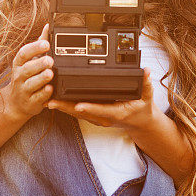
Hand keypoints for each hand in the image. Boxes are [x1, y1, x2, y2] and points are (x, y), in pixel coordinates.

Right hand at [1, 23, 53, 122]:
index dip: (34, 48)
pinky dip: (43, 94)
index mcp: (19, 63)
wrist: (16, 103)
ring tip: (50, 73)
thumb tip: (47, 26)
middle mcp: (19, 76)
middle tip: (50, 60)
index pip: (23, 53)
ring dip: (41, 78)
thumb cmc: (26, 77)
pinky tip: (50, 89)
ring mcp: (23, 90)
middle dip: (38, 63)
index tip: (46, 43)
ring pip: (31, 84)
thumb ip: (39, 44)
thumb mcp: (30, 60)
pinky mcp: (30, 103)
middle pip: (27, 69)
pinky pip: (37, 99)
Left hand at [46, 67, 160, 132]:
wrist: (140, 124)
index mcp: (117, 113)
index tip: (78, 104)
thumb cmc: (142, 110)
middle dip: (66, 107)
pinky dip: (66, 106)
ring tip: (48, 100)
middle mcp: (104, 117)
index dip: (89, 107)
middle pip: (83, 113)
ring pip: (77, 113)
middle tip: (51, 101)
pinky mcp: (93, 115)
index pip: (101, 110)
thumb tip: (145, 71)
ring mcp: (98, 117)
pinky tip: (54, 100)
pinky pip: (77, 111)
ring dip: (62, 107)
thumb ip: (146, 84)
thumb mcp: (147, 97)